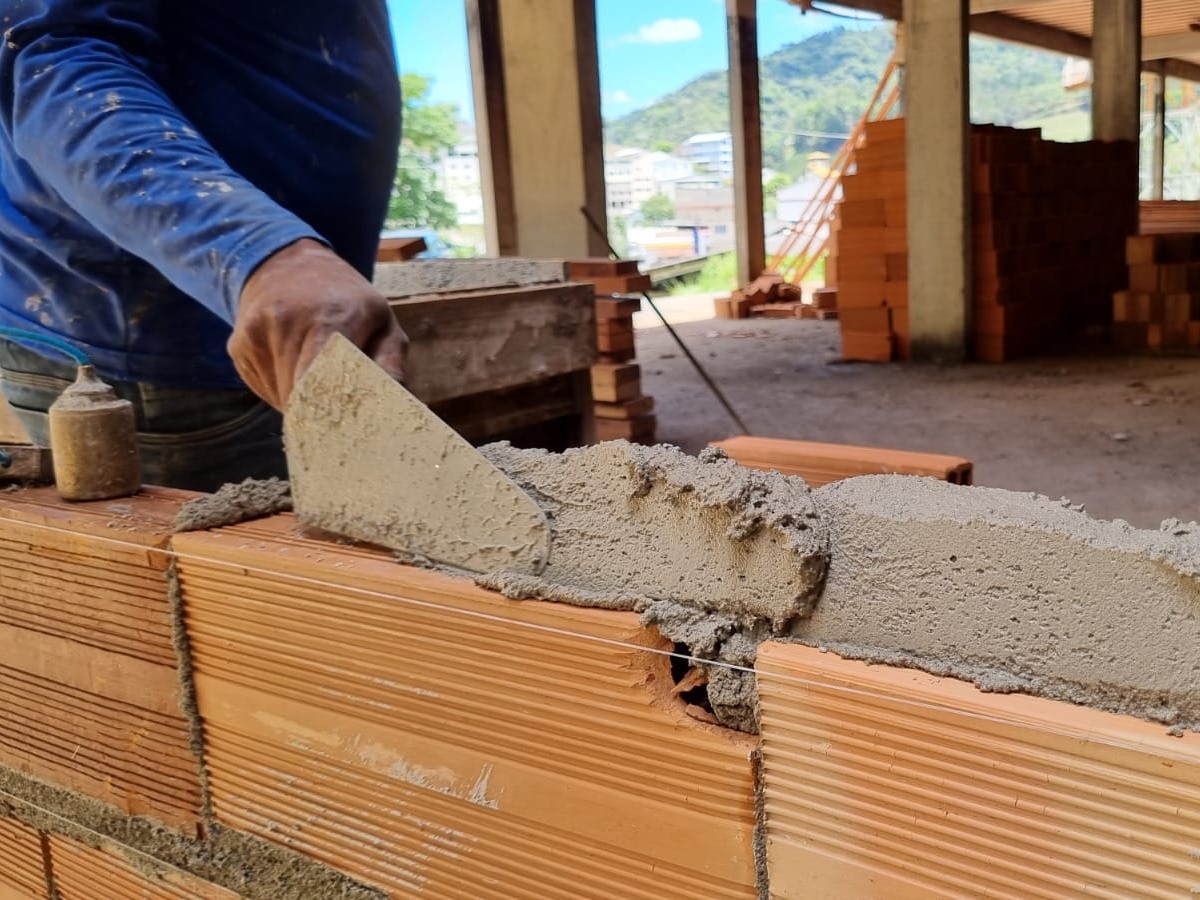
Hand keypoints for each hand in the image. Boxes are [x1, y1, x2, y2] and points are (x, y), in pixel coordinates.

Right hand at [229, 239, 408, 409]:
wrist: (286, 262)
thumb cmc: (344, 297)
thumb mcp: (381, 318)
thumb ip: (390, 362)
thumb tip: (395, 402)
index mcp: (331, 317)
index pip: (324, 381)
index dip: (333, 413)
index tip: (346, 433)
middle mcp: (288, 322)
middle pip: (303, 397)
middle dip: (322, 414)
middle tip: (340, 417)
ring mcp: (257, 334)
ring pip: (282, 399)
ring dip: (302, 403)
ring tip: (317, 377)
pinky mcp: (238, 346)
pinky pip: (264, 390)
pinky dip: (283, 390)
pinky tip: (293, 365)